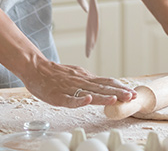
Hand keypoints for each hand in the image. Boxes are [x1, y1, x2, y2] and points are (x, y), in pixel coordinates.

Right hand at [21, 58, 136, 108]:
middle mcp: (80, 81)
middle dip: (118, 92)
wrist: (35, 67)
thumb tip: (105, 87)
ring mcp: (69, 88)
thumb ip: (89, 81)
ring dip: (103, 96)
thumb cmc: (55, 74)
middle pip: (102, 87)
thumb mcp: (76, 74)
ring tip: (116, 99)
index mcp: (85, 77)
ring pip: (89, 92)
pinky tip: (88, 100)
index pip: (106, 82)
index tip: (132, 92)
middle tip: (132, 96)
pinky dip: (79, 100)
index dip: (119, 87)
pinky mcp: (57, 95)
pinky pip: (69, 99)